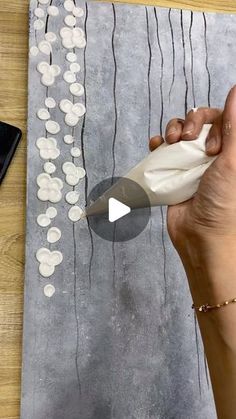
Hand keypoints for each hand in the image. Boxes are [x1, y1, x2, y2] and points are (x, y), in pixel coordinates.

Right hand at [149, 86, 235, 261]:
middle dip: (190, 123)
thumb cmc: (223, 203)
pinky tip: (156, 146)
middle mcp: (213, 153)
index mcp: (231, 149)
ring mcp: (192, 162)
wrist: (200, 235)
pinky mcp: (175, 171)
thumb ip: (234, 126)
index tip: (212, 147)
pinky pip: (164, 149)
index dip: (212, 123)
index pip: (220, 118)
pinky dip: (158, 144)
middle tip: (188, 140)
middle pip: (198, 121)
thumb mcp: (233, 161)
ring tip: (171, 142)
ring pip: (180, 132)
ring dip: (173, 130)